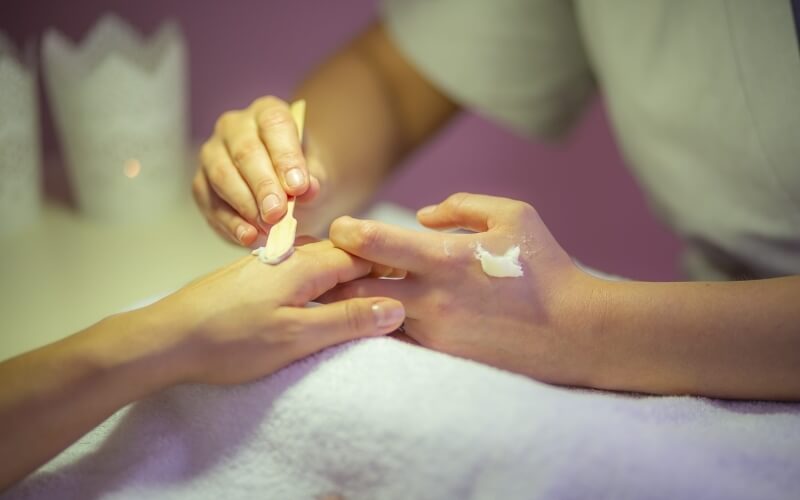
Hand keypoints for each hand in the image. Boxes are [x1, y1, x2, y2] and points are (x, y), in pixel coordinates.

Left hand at [148, 240, 404, 384]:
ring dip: (345, 284)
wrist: (168, 338)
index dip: (391, 271)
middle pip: (346, 256)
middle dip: (371, 277)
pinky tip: (320, 307)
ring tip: (360, 311)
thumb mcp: (297, 336)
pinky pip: (304, 273)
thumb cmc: (231, 340)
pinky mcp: (258, 274)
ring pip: (324, 264)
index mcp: (307, 263)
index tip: (412, 291)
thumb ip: (348, 319)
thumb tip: (396, 306)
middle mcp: (292, 253)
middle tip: (392, 306)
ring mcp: (273, 261)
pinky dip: (321, 288)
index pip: (366, 255)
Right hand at [192, 96, 324, 246]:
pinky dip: (230, 223)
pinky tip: (249, 236)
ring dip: (245, 205)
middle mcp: (235, 127)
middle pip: (245, 152)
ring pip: (222, 175)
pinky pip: (210, 202)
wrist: (285, 193)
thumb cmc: (300, 176)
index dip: (285, 156)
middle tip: (277, 213)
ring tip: (267, 228)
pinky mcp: (201, 183)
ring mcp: (213, 153)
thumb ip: (314, 179)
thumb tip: (307, 188)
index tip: (298, 187)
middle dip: (262, 185)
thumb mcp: (316, 176)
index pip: (274, 125)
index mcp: (267, 113)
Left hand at [323, 193, 603, 385]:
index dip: (344, 232)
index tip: (342, 229)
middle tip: (333, 262)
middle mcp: (430, 299)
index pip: (369, 243)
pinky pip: (395, 337)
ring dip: (357, 300)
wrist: (573, 332)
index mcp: (444, 258)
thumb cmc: (544, 268)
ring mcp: (433, 332)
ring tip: (358, 285)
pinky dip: (383, 322)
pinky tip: (388, 310)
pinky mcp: (440, 355)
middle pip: (351, 288)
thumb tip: (421, 216)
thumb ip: (462, 206)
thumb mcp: (513, 215)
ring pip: (369, 317)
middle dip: (335, 274)